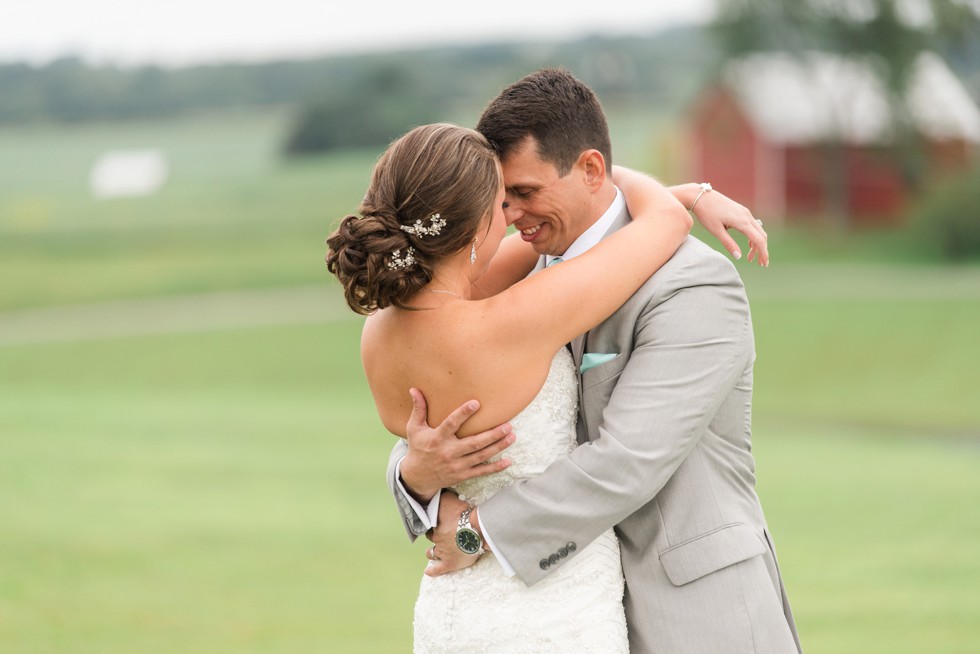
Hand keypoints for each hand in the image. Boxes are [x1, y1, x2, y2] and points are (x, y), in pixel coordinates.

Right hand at [400, 388, 515, 501]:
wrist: (417, 477)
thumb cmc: (418, 448)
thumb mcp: (414, 428)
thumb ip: (419, 409)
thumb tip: (414, 389)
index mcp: (437, 438)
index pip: (451, 424)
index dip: (463, 414)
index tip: (476, 403)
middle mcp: (448, 452)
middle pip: (474, 443)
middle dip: (492, 435)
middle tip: (508, 425)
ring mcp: (457, 465)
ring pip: (481, 456)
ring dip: (498, 447)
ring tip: (512, 436)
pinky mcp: (462, 475)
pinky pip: (481, 471)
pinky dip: (495, 467)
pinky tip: (508, 461)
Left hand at [424, 492, 481, 576]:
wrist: (476, 530)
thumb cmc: (465, 514)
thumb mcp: (450, 499)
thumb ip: (443, 497)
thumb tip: (438, 493)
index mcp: (436, 524)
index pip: (429, 524)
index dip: (432, 523)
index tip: (434, 522)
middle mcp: (437, 537)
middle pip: (430, 537)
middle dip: (433, 536)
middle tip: (438, 534)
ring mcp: (442, 551)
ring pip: (432, 552)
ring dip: (431, 552)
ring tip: (431, 552)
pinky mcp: (449, 563)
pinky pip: (438, 569)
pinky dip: (433, 571)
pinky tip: (428, 572)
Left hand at [690, 188, 768, 266]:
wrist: (701, 197)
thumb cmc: (706, 213)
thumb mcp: (716, 231)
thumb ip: (728, 244)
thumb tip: (739, 257)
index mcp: (742, 222)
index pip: (759, 240)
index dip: (763, 253)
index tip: (763, 264)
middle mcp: (746, 216)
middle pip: (762, 235)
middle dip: (762, 250)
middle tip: (760, 264)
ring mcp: (745, 212)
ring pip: (758, 230)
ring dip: (757, 244)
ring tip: (750, 257)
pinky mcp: (741, 210)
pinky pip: (752, 225)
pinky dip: (753, 236)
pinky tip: (748, 244)